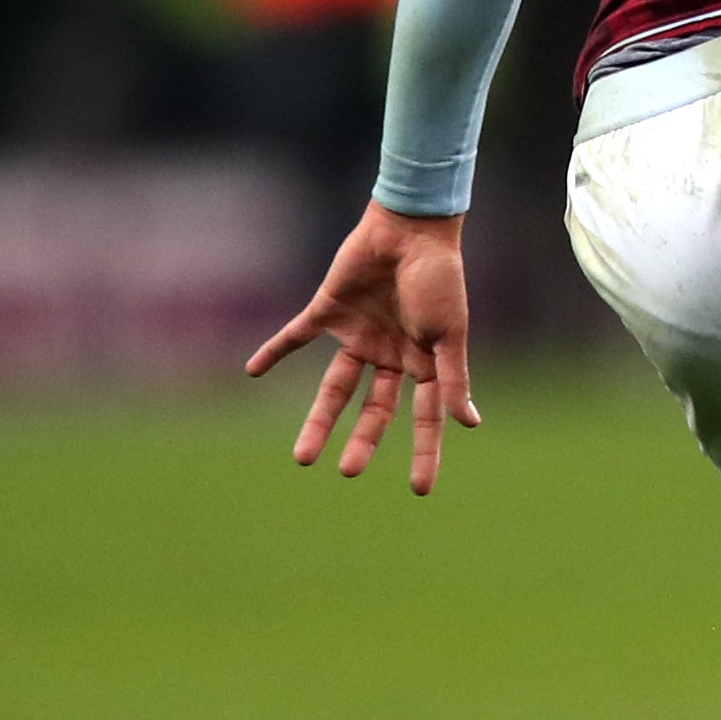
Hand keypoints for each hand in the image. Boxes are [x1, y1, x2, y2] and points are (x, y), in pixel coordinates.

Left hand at [247, 202, 478, 493]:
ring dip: (319, 420)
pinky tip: (252, 371)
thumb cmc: (439, 278)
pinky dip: (275, 351)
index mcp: (425, 361)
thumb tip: (468, 423)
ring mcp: (359, 334)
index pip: (424, 417)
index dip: (424, 452)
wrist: (411, 229)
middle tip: (345, 470)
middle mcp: (391, 354)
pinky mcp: (329, 310)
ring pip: (335, 388)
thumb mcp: (449, 334)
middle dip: (361, 440)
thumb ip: (453, 378)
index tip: (419, 490)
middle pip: (374, 409)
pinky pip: (297, 336)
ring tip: (303, 458)